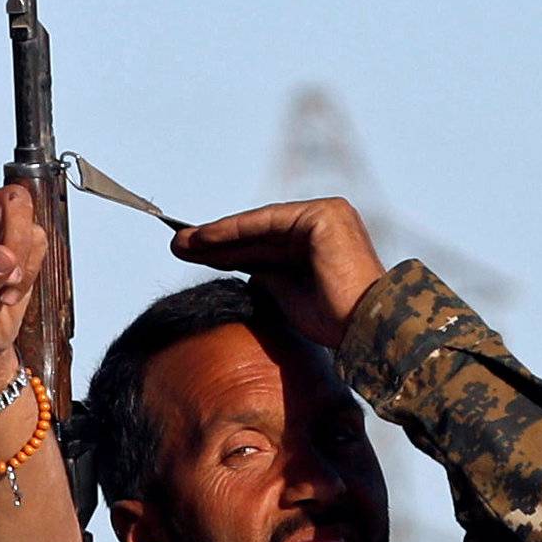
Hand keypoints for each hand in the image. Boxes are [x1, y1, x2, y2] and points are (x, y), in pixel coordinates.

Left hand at [170, 197, 383, 348]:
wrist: (364, 328)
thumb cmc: (332, 320)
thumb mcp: (287, 292)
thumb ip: (265, 273)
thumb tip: (237, 263)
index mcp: (320, 237)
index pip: (264, 241)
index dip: (226, 247)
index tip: (192, 254)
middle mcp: (325, 218)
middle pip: (258, 231)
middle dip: (216, 239)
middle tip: (177, 245)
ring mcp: (325, 214)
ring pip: (258, 225)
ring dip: (218, 234)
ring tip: (182, 242)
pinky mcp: (322, 216)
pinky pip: (267, 222)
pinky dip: (234, 230)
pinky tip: (205, 239)